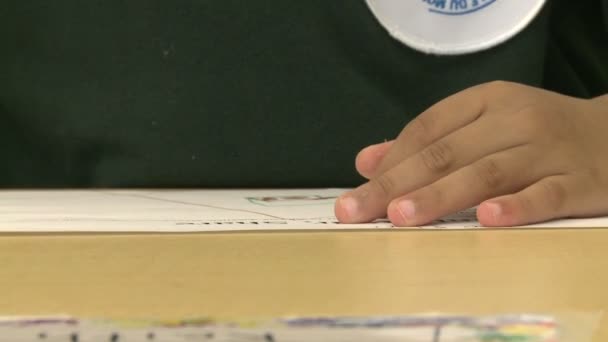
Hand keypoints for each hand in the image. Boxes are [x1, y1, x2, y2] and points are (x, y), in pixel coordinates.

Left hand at [334, 81, 607, 226]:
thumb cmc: (536, 135)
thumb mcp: (483, 124)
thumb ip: (427, 142)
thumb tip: (366, 161)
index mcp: (487, 101)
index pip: (428, 128)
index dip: (391, 160)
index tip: (358, 190)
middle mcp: (515, 120)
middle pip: (447, 153)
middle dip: (397, 183)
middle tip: (358, 210)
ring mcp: (549, 151)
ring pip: (488, 172)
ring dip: (441, 195)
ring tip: (401, 215)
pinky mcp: (580, 182)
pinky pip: (545, 195)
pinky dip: (516, 206)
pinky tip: (486, 219)